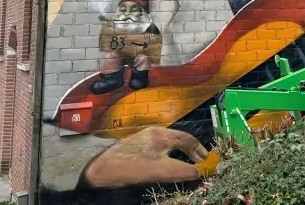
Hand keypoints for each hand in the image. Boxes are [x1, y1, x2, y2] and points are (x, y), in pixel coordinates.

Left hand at [83, 126, 207, 187]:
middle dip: (191, 150)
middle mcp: (154, 133)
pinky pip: (159, 148)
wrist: (99, 169)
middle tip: (199, 162)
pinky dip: (169, 154)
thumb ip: (182, 171)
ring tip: (185, 163)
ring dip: (180, 153)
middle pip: (178, 139)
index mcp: (161, 135)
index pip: (187, 139)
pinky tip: (166, 163)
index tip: (206, 160)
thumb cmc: (130, 168)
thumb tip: (198, 172)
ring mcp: (143, 139)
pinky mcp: (135, 146)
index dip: (199, 150)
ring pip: (168, 143)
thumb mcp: (160, 171)